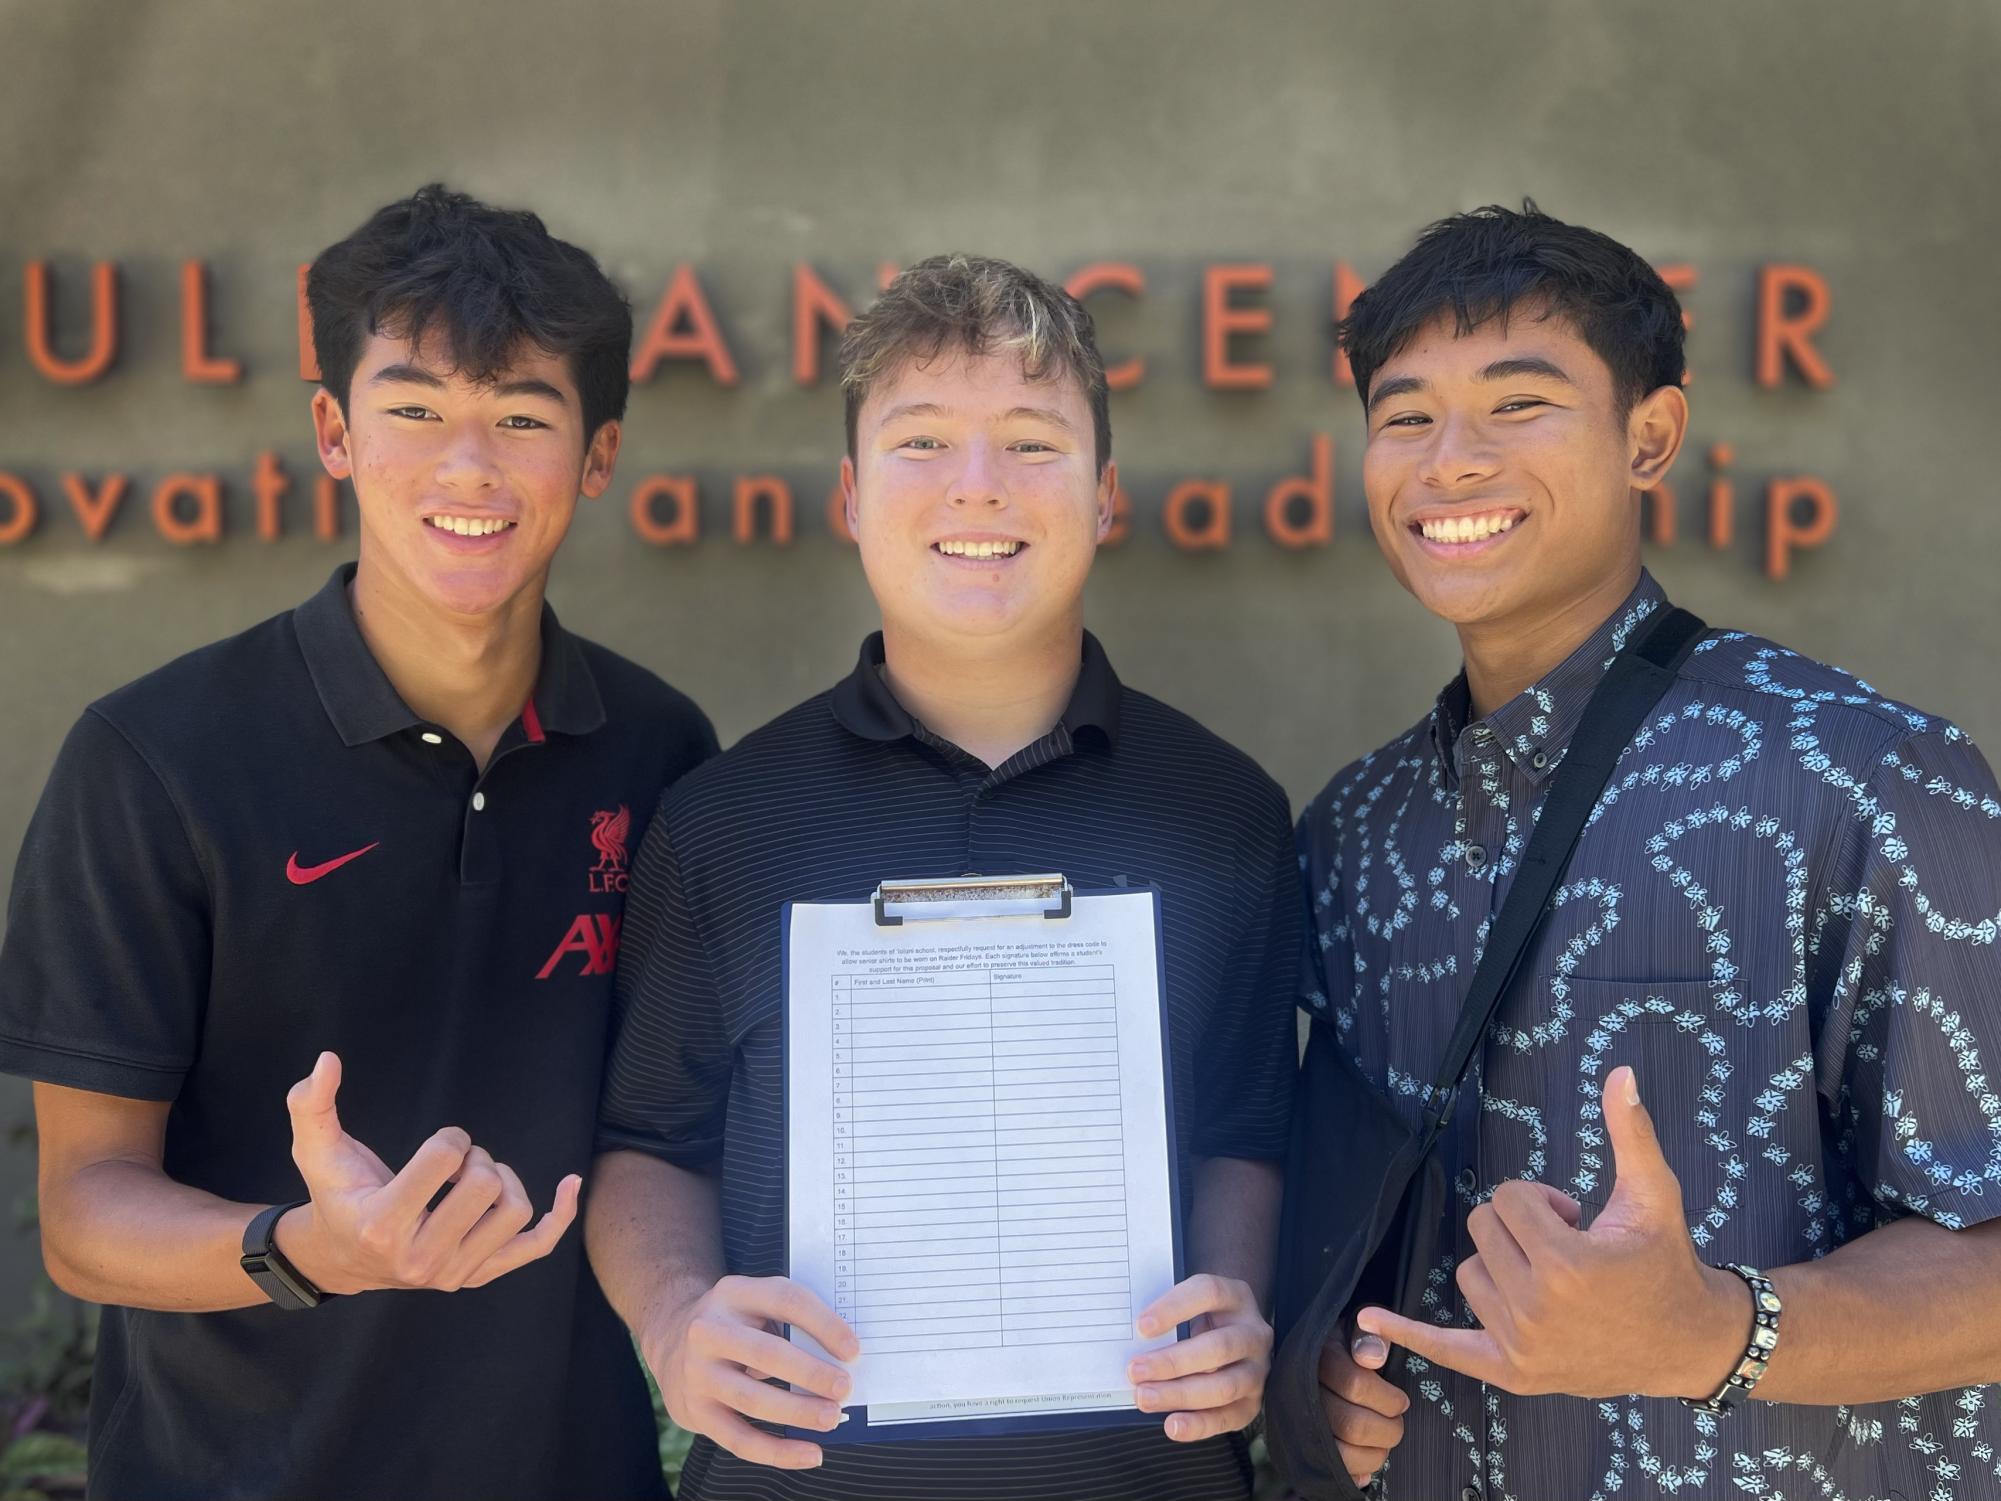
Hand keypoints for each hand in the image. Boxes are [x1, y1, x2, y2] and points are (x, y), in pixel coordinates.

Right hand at [273, 1051, 578, 1295]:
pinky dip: (560, 1215)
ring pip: (515, 1211)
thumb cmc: (335, 1194)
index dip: (450, 1137)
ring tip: (477, 1176)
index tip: (439, 1144)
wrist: (342, 1256)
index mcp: (382, 1225)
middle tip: (459, 1159)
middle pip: (486, 1185)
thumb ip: (311, 1104)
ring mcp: (452, 1275)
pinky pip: (534, 1248)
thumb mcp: (314, 1151)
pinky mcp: (476, 1276)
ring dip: (504, 1179)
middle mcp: (419, 1259)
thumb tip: (327, 1059)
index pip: (446, 1159)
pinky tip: (571, 1184)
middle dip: (477, 1156)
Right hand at [642, 1274, 859, 1469]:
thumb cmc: (735, 1323)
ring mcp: (696, 1372)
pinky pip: (739, 1438)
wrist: (670, 1337)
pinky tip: (809, 1454)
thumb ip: (790, 1324)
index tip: (853, 1350)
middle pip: (767, 1353)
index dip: (823, 1324)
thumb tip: (842, 1362)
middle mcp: (708, 1330)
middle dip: (811, 1373)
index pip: (786, 1301)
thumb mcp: (755, 1305)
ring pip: (752, 1399)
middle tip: (845, 1389)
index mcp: (734, 1293)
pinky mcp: (693, 1410)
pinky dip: (778, 1451)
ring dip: (797, 1413)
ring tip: (832, 1419)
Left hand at [1129, 1273, 1271, 1440]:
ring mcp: (1258, 1369)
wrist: (1233, 1347)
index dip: (1175, 1308)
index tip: (1142, 1326)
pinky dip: (1198, 1425)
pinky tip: (1172, 1425)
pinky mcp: (1253, 1402)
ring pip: (1224, 1385)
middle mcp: (1254, 1333)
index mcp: (1236, 1297)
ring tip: (1145, 1398)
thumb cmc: (1201, 1323)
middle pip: (1218, 1346)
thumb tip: (1133, 1342)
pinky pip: (1228, 1417)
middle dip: (1172, 1362)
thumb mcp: (1190, 1310)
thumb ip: (1169, 1321)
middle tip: (1136, 1371)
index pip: (1209, 1293)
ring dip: (1180, 1395)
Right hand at [1319, 1321, 1408, 1485]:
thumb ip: (1369, 1335)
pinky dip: (1359, 1469)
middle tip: (1397, 1421)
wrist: (1321, 1359)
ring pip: (1343, 1454)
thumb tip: (1372, 1357)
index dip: (1388, 1399)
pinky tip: (1368, 1453)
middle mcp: (1306, 1392)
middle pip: (1352, 1425)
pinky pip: (1336, 1470)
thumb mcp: (1359, 1327)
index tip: (1401, 1401)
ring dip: (1376, 1452)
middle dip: (1388, 1429)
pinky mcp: (1309, 1448)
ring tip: (1384, 1438)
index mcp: (1320, 1358)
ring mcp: (1305, 1423)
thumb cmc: (1349, 1344)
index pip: (1355, 1385)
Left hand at [1355, 1066, 1747, 1399]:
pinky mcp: (1513, 1372)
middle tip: (1568, 1245)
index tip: (1576, 1218)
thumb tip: (1619, 1072)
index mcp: (1566, 1265)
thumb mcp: (1654, 1193)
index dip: (1541, 1199)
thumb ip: (1632, 1131)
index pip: (1507, 1199)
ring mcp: (1522, 1347)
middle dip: (1519, 1226)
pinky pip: (1448, 1350)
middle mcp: (1537, 1310)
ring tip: (1552, 1280)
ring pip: (1470, 1273)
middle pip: (1482, 1230)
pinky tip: (1369, 1317)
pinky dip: (1410, 1334)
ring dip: (1502, 1265)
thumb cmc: (1666, 1262)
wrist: (1687, 1343)